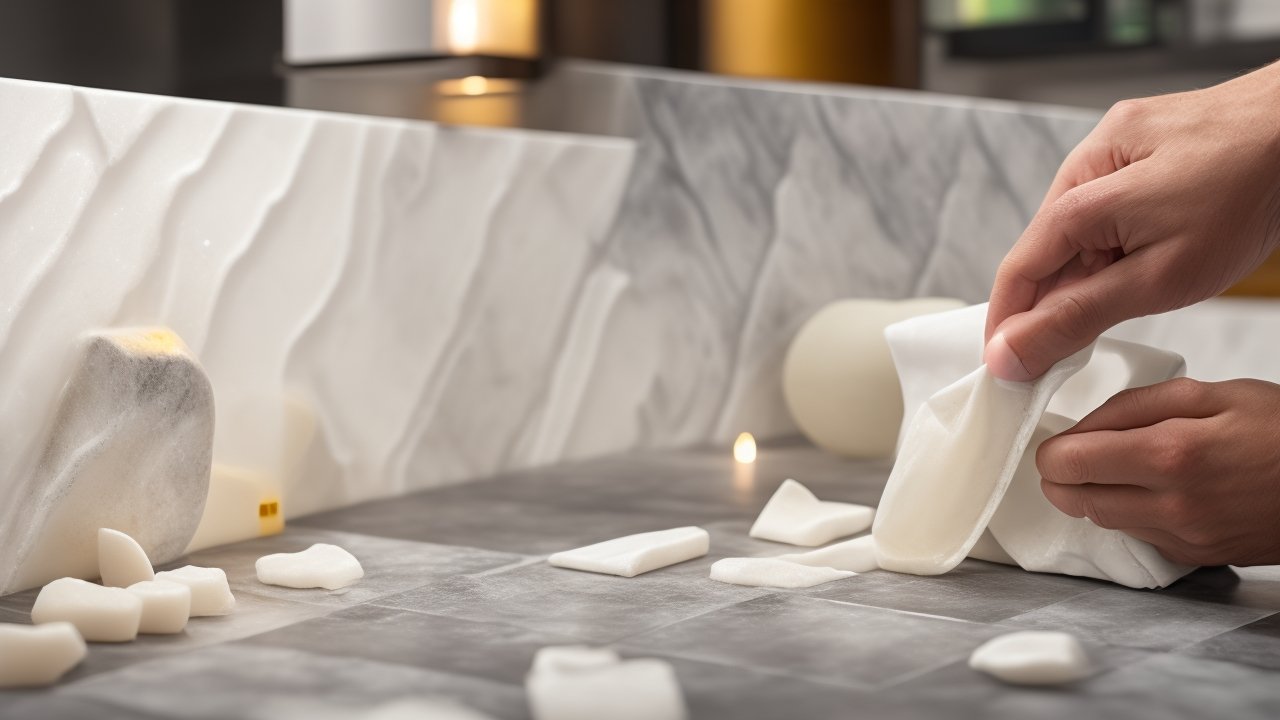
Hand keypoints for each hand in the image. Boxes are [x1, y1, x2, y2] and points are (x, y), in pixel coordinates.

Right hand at [984, 61, 1279, 380]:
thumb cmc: (1249, 193)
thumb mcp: (1158, 277)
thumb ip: (1076, 316)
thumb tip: (1010, 352)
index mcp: (1082, 188)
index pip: (1018, 270)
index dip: (1007, 324)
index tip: (1005, 370)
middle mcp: (1091, 155)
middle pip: (1047, 248)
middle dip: (1056, 300)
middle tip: (1076, 350)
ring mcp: (1120, 142)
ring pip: (1081, 227)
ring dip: (1093, 270)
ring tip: (1139, 292)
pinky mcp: (1147, 142)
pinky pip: (1110, 203)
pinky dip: (1118, 241)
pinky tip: (1148, 257)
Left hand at [1037, 377, 1279, 566]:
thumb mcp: (1210, 393)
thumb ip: (1134, 407)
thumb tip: (1081, 428)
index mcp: (1170, 454)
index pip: (1069, 463)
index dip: (1051, 450)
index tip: (1054, 439)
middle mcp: (1172, 505)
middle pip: (1076, 500)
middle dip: (1063, 476)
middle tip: (1071, 454)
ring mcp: (1184, 537)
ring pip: (1103, 521)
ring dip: (1093, 495)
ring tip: (1109, 467)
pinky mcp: (1195, 556)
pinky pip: (1138, 536)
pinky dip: (1127, 513)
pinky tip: (1145, 490)